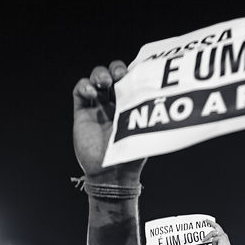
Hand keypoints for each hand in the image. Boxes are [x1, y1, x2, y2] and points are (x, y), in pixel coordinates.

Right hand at [73, 61, 145, 184]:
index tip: (134, 73)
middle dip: (115, 69)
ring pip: (94, 79)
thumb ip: (150, 116)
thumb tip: (165, 99)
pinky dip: (83, 86)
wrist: (111, 175)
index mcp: (130, 105)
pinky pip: (79, 92)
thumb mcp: (145, 132)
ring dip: (99, 74)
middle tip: (119, 75)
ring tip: (104, 82)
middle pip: (111, 75)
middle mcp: (113, 104)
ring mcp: (96, 108)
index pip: (129, 80)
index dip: (131, 71)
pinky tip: (91, 93)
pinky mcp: (81, 114)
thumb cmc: (131, 157)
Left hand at [203, 220, 233, 244]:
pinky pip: (214, 239)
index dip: (212, 223)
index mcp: (222, 236)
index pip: (217, 228)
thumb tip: (205, 241)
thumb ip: (212, 242)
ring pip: (213, 233)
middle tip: (205, 221)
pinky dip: (212, 244)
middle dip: (210, 223)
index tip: (207, 220)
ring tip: (203, 240)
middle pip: (216, 226)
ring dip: (207, 237)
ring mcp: (223, 236)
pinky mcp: (221, 238)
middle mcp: (223, 234)